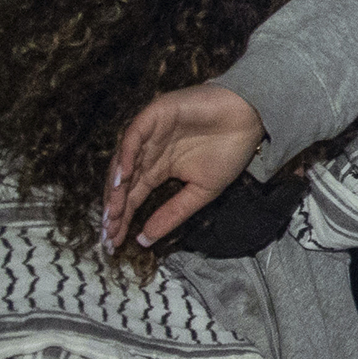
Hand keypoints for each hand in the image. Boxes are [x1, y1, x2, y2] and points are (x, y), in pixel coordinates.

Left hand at [105, 84, 265, 248]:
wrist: (249, 119)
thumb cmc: (229, 152)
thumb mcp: (202, 192)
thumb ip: (173, 213)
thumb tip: (145, 240)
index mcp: (158, 170)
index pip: (132, 197)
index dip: (122, 219)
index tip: (113, 244)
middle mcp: (149, 153)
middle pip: (122, 183)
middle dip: (113, 209)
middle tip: (107, 233)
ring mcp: (149, 133)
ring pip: (123, 161)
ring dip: (115, 186)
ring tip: (112, 211)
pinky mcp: (155, 114)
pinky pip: (134, 136)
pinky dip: (126, 155)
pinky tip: (123, 177)